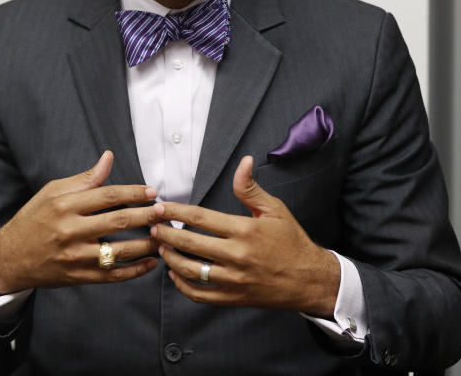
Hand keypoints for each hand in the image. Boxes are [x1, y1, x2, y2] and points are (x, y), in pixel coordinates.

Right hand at [0, 150, 161, 293]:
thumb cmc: (33, 219)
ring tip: (164, 236)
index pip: (107, 196)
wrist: (10, 258)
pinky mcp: (78, 276)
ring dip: (146, 244)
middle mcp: (71, 231)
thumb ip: (84, 179)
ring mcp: (75, 256)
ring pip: (119, 251)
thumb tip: (108, 157)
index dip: (133, 193)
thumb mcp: (52, 192)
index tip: (152, 192)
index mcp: (65, 206)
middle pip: (118, 222)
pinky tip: (151, 263)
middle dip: (146, 216)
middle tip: (165, 212)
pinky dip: (135, 271)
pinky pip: (112, 275)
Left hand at [152, 156, 339, 316]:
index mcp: (245, 231)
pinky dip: (182, 286)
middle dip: (165, 232)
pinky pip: (200, 295)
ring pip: (190, 270)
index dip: (176, 211)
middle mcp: (237, 256)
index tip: (159, 207)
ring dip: (170, 257)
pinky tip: (175, 274)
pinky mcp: (233, 298)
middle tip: (151, 225)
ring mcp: (234, 280)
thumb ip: (251, 188)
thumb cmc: (291, 241)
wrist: (309, 279)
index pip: (200, 218)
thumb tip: (243, 162)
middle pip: (190, 243)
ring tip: (161, 246)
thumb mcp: (275, 210)